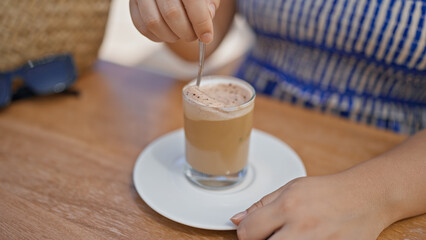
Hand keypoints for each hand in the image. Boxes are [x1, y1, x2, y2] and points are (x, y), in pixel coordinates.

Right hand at [129, 0, 219, 42]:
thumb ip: (210, 3)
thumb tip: (207, 17)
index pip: (192, 2)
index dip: (201, 23)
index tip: (207, 37)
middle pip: (172, 14)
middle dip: (187, 33)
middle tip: (194, 36)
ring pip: (154, 23)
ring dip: (171, 37)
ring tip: (181, 33)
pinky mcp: (132, 3)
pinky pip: (142, 27)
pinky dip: (157, 36)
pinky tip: (168, 33)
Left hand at [231, 175, 391, 239]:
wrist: (366, 198)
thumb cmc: (328, 191)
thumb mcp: (291, 188)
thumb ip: (262, 205)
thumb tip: (236, 220)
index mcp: (288, 206)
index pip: (248, 231)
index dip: (246, 232)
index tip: (252, 230)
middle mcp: (301, 228)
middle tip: (271, 234)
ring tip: (290, 235)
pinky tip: (307, 238)